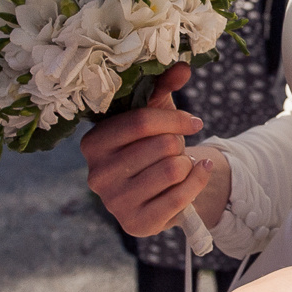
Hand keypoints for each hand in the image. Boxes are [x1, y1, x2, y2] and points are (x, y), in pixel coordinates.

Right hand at [81, 64, 230, 235]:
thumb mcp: (155, 114)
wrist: (159, 191)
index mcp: (93, 143)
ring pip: (172, 170)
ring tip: (181, 164)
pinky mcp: (136, 224)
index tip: (195, 120)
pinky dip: (198, 180)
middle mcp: (96, 175)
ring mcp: (114, 203)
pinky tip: (198, 173)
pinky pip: (181, 196)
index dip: (175, 118)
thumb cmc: (152, 146)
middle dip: (179, 144)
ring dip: (187, 163)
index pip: (140, 122)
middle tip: (177, 149)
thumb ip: (164, 87)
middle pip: (160, 146)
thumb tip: (183, 67)